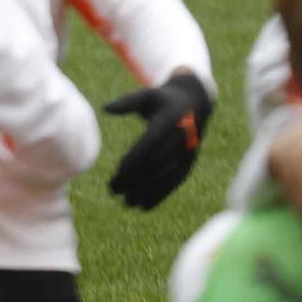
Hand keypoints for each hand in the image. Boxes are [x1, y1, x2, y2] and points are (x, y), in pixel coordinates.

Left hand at [104, 70, 213, 209]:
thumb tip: (105, 108)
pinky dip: (160, 196)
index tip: (118, 171)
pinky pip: (174, 183)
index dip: (135, 159)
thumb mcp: (147, 95)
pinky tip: (143, 206)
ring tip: (125, 202)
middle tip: (112, 189)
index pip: (151, 144)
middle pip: (156, 164)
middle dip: (134, 179)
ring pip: (166, 178)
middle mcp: (182, 140)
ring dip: (146, 192)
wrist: (195, 104)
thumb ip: (127, 102)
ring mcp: (188, 154)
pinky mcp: (189, 164)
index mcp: (171, 121)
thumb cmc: (163, 100)